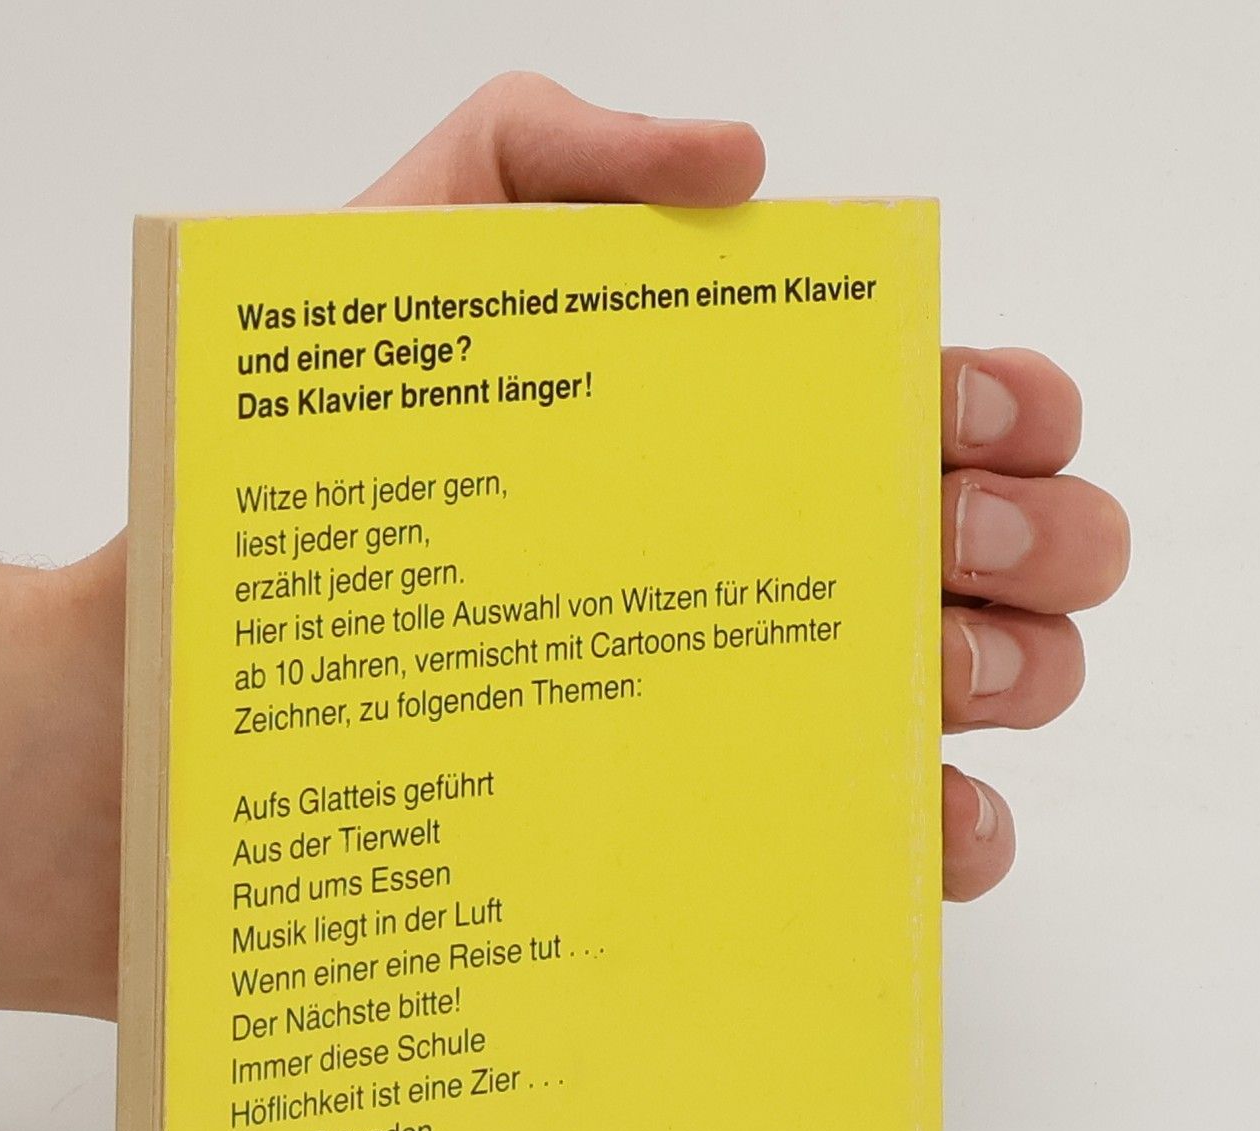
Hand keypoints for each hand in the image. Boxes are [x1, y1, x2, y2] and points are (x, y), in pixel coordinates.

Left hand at [352, 73, 1130, 901]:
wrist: (223, 650)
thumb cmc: (318, 464)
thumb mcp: (420, 255)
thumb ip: (561, 156)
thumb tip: (738, 163)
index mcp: (761, 428)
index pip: (960, 406)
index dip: (1011, 403)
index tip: (959, 416)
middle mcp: (795, 561)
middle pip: (1020, 546)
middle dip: (1035, 535)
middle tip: (936, 537)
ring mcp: (783, 698)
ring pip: (998, 685)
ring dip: (1014, 669)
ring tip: (920, 666)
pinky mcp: (744, 825)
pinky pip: (907, 846)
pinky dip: (957, 834)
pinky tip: (917, 816)